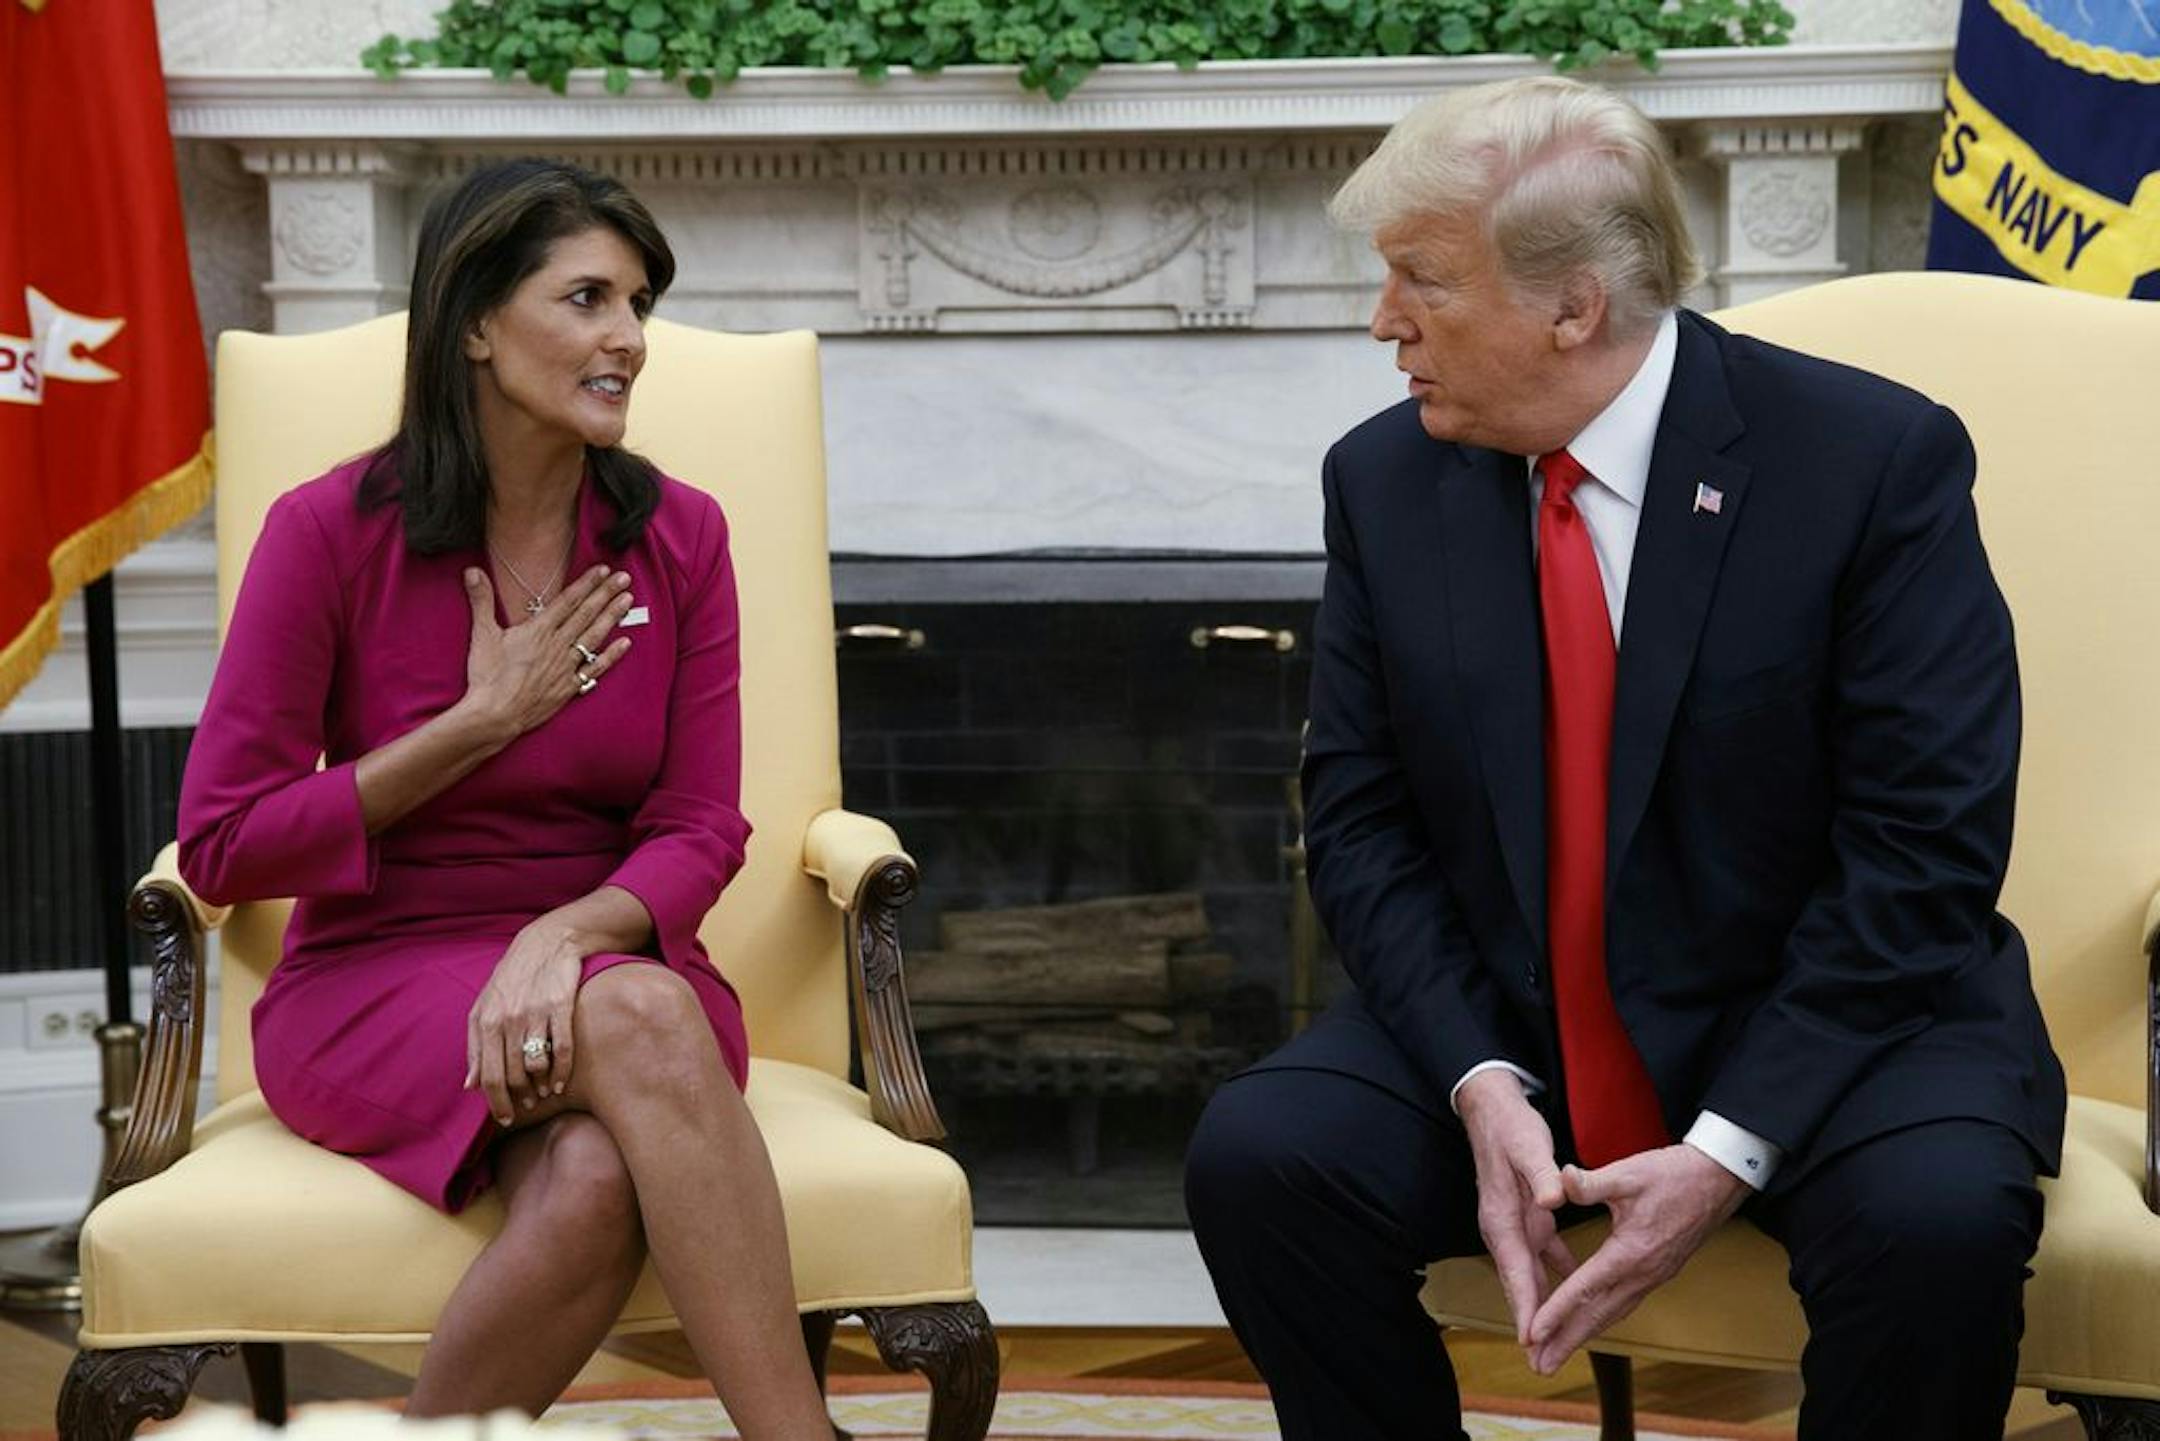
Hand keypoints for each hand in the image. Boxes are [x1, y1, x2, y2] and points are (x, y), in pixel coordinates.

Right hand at [459, 565, 633, 738]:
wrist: (495, 715)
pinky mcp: (569, 686)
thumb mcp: (482, 634)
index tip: (603, 570)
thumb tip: (472, 572)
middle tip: (624, 578)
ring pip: (594, 636)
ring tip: (628, 600)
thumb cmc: (488, 676)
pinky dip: (611, 655)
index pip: (568, 600)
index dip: (587, 583)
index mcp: (538, 630)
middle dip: (606, 594)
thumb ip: (481, 600)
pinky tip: (625, 643)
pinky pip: (595, 668)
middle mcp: (557, 645)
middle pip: (586, 614)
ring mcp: (566, 666)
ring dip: (612, 617)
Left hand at [464, 917, 585, 1124]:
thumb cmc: (513, 979)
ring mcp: (534, 1012)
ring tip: (544, 1094)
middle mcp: (507, 1018)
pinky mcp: (560, 1005)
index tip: (505, 1118)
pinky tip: (561, 1081)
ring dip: (541, 1087)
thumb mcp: (485, 1008)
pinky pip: (562, 1047)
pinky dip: (562, 1070)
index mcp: (485, 1021)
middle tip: (527, 1108)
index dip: (496, 1102)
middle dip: (519, 1099)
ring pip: (535, 1065)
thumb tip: (469, 1086)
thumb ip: (476, 1047)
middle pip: (510, 1075)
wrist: (548, 942)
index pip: (488, 1076)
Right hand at [1457, 1070, 1578, 1345]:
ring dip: (1542, 1305)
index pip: (1515, 1270)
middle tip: (1543, 1359)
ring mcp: (1514, 1223)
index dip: (1524, 1305)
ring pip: (1531, 1274)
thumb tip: (1552, 1199)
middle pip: (1520, 1283)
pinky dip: (1557, 1273)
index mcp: (1501, 1217)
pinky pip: (1543, 1254)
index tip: (1531, 1338)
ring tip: (1555, 1340)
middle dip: (1531, 1321)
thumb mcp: (1529, 1146)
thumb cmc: (1511, 1128)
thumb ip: (1541, 1174)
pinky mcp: (1527, 1216)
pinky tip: (1573, 1289)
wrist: (1494, 1110)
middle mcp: (1504, 1227)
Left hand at [1524, 1145, 1748, 1373]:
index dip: (1556, 1312)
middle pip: (1597, 1315)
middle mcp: (1642, 1273)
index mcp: (1630, 1252)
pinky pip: (1623, 1304)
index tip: (1533, 1334)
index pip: (1586, 1288)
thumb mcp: (1628, 1173)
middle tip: (1538, 1366)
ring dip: (1582, 1336)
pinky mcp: (1657, 1272)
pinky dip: (1601, 1318)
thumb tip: (1559, 1182)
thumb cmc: (1674, 1175)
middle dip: (1566, 1342)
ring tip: (1555, 1355)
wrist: (1719, 1180)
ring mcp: (1652, 1276)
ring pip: (1611, 1314)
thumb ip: (1591, 1183)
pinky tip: (1588, 1323)